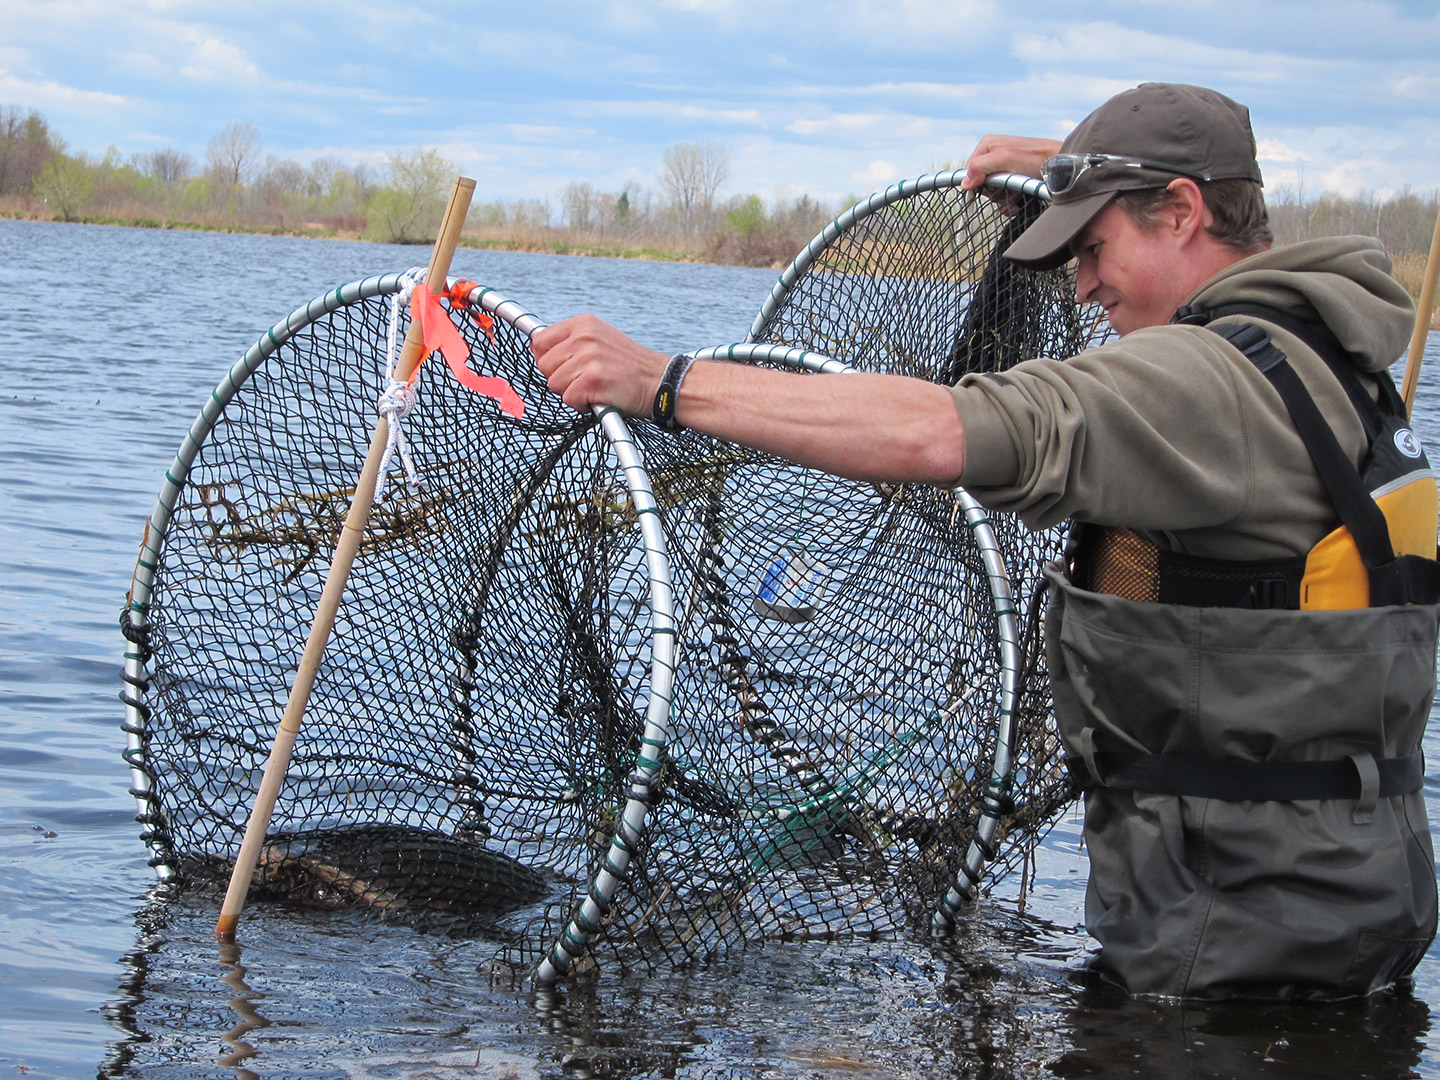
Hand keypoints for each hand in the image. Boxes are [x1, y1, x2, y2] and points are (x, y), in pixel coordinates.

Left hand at [531, 314, 669, 416]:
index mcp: (583, 324)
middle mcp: (584, 336)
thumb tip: (540, 353)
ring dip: (571, 393)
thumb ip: (573, 342)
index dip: (546, 360)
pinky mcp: (593, 379)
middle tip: (583, 381)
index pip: (539, 341)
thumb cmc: (630, 367)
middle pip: (544, 365)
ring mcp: (588, 357)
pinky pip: (568, 398)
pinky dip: (581, 404)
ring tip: (594, 388)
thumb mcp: (600, 340)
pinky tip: (599, 397)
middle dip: (559, 379)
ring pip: (554, 384)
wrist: (660, 381)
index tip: (561, 369)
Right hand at [961, 134, 1061, 213]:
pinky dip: (1009, 202)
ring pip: (992, 191)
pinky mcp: (1013, 177)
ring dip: (1003, 200)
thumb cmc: (1035, 158)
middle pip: (981, 183)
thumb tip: (964, 182)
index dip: (978, 184)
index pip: (969, 171)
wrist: (1059, 165)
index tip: (992, 188)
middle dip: (994, 193)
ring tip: (1016, 200)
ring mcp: (1003, 167)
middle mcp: (993, 155)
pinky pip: (1003, 194)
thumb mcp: (1004, 158)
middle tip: (1007, 192)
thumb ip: (980, 167)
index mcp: (987, 145)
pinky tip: (1017, 203)